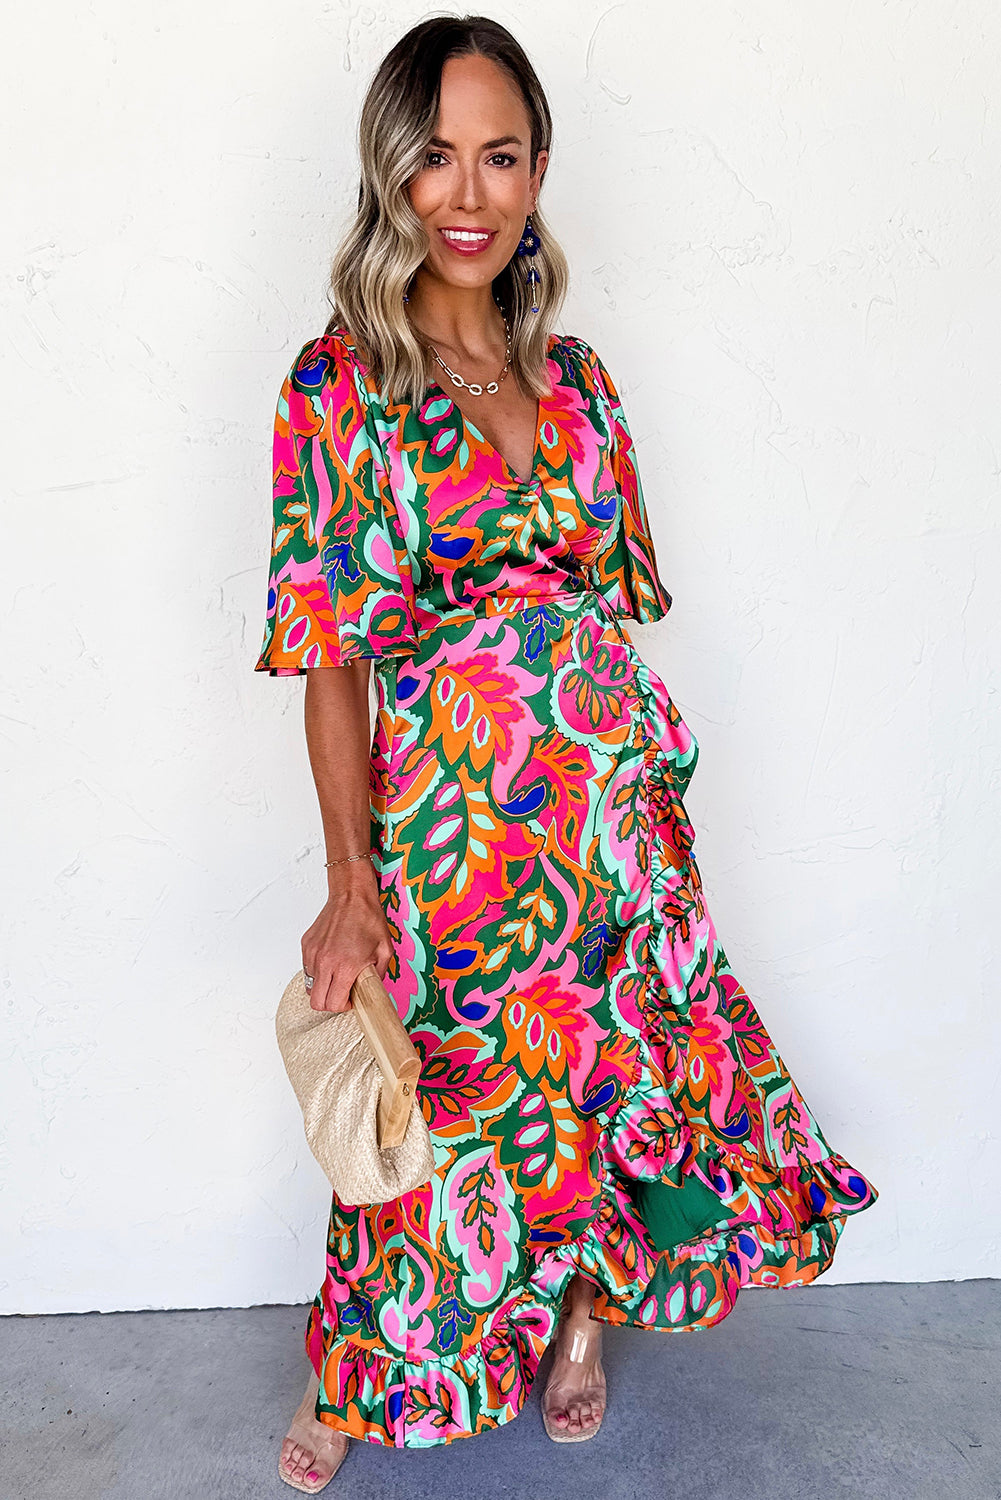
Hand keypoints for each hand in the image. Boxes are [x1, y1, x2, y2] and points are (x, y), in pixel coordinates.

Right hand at [301, 863, 394, 1012]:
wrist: (351, 896)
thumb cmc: (369, 919)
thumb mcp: (385, 950)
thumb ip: (378, 975)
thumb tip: (373, 991)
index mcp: (345, 966)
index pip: (333, 1003)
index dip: (343, 1007)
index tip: (350, 1000)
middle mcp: (325, 962)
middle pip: (317, 1002)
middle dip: (330, 1003)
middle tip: (342, 993)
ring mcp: (313, 954)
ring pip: (310, 987)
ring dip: (323, 987)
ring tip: (337, 976)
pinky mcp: (306, 946)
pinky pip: (307, 969)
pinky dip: (317, 972)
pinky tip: (331, 962)